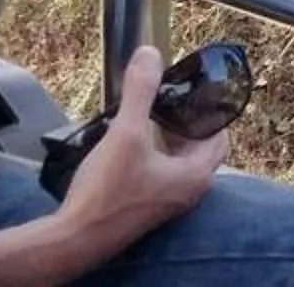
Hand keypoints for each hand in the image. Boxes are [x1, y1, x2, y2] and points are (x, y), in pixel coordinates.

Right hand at [56, 45, 229, 250]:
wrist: (75, 238)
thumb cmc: (106, 191)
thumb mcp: (125, 133)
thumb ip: (141, 92)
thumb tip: (150, 54)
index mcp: (195, 175)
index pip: (218, 136)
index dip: (207, 111)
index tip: (188, 92)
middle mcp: (188, 193)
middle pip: (198, 148)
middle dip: (184, 123)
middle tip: (165, 102)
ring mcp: (167, 204)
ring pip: (178, 162)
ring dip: (167, 139)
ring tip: (146, 118)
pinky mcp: (147, 210)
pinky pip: (161, 176)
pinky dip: (153, 156)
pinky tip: (129, 147)